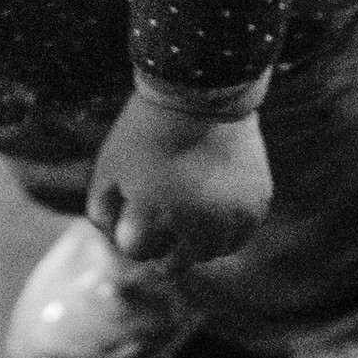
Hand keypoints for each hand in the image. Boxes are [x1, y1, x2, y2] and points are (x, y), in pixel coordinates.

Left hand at [88, 89, 272, 267]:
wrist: (202, 93)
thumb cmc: (146, 130)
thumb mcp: (109, 167)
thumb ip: (102, 211)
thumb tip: (115, 242)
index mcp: (152, 217)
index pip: (136, 250)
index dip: (130, 229)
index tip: (133, 209)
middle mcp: (194, 226)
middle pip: (173, 265)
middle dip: (160, 246)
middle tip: (160, 219)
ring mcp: (229, 220)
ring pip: (207, 255)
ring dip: (193, 241)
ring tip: (187, 209)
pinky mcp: (255, 208)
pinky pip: (237, 237)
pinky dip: (224, 229)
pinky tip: (212, 206)